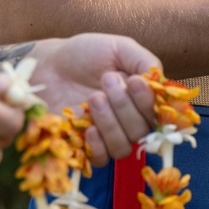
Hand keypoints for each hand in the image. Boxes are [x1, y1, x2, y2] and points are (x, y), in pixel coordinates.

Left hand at [26, 34, 159, 165]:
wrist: (48, 64)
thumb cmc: (84, 54)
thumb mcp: (119, 48)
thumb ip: (144, 61)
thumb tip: (160, 82)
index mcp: (142, 100)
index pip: (159, 114)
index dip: (149, 103)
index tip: (133, 81)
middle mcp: (129, 122)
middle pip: (142, 131)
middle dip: (125, 106)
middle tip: (106, 80)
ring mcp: (107, 136)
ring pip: (123, 147)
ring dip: (110, 124)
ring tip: (94, 97)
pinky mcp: (84, 147)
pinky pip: (101, 160)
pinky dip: (97, 146)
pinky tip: (88, 128)